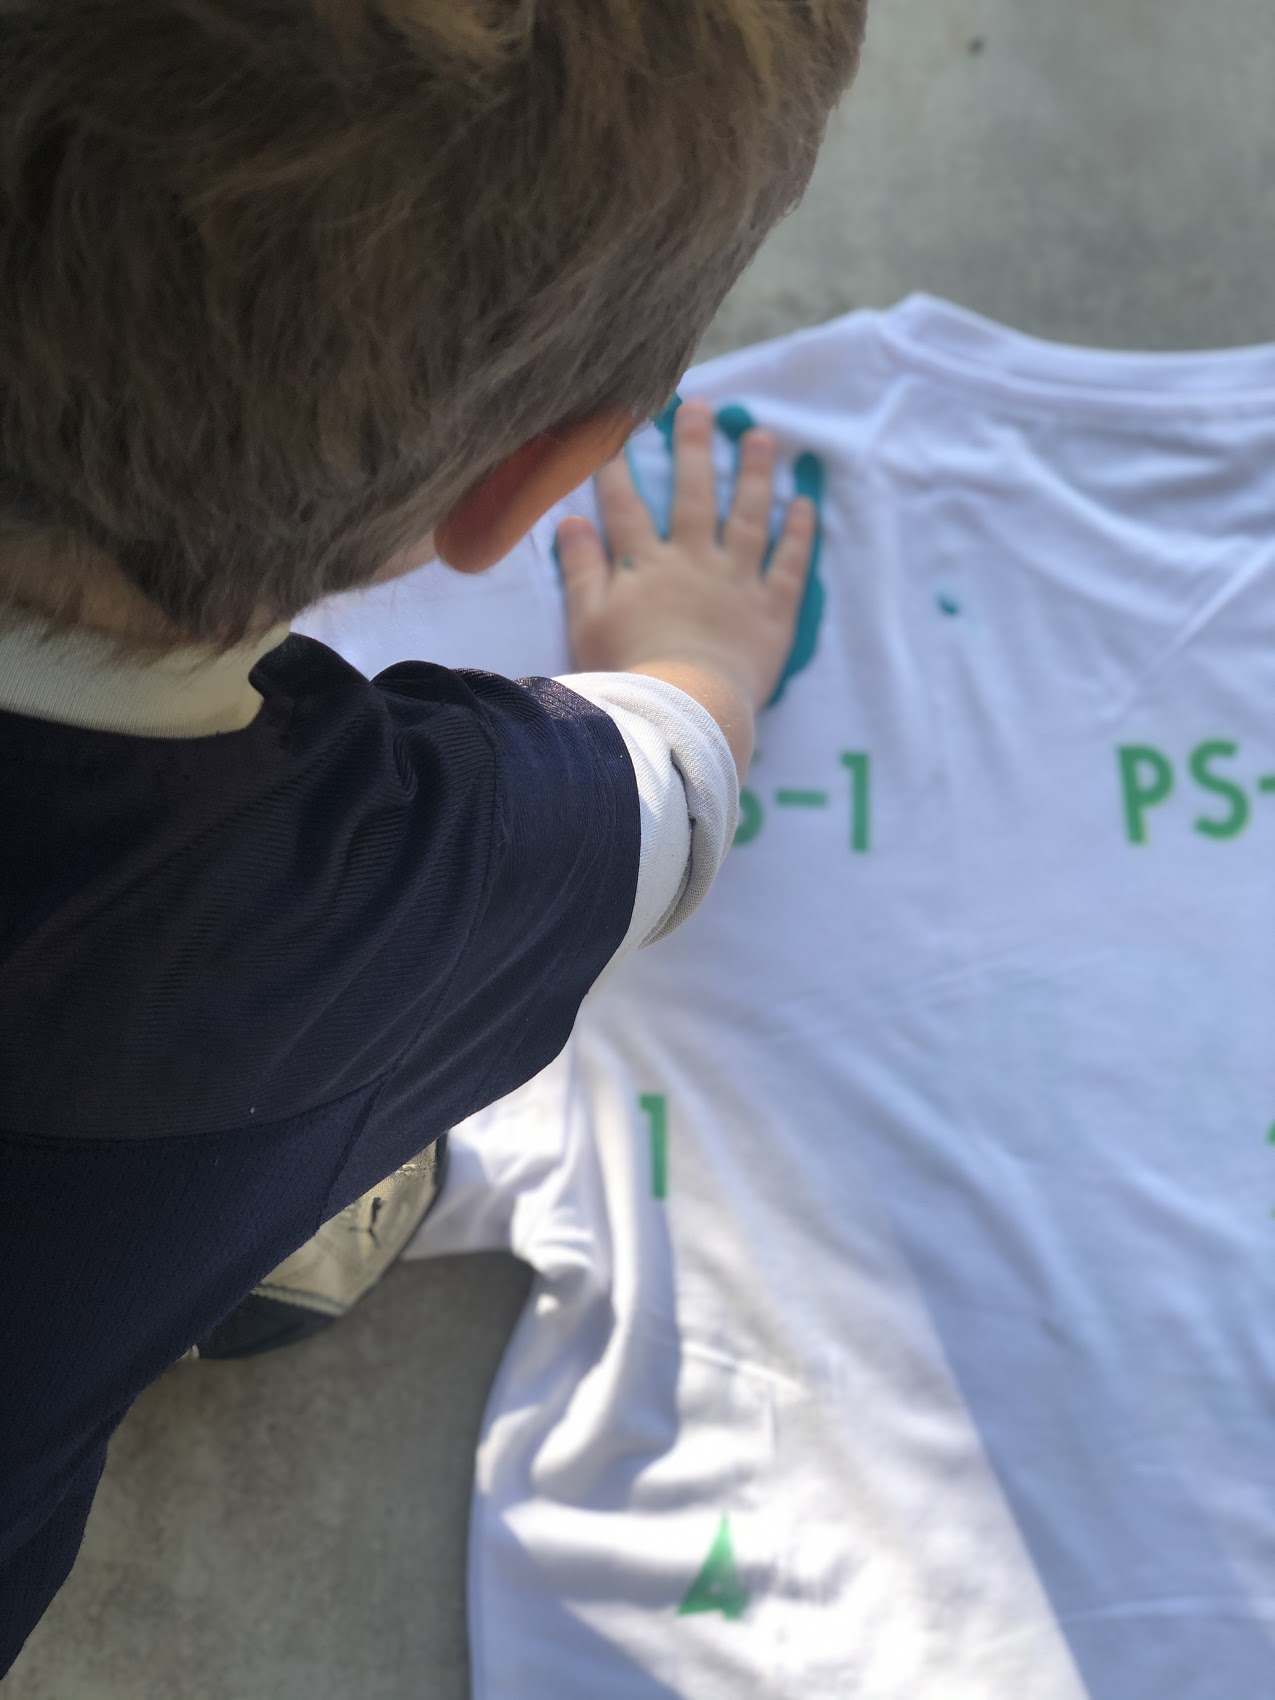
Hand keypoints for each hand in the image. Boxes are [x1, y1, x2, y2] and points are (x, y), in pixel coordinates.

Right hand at [555, 398, 816, 712]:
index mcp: (647, 566)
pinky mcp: (773, 609)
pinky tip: (804, 502)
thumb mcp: (587, 622)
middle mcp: (695, 561)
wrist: (686, 706)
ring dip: (755, 473)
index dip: (619, 470)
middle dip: (693, 448)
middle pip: (694, 495)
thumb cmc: (629, 672)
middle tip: (697, 407)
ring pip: (749, 516)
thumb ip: (581, 570)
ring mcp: (737, 581)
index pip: (628, 508)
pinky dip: (799, 531)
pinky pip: (790, 562)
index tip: (616, 433)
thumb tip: (570, 521)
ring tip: (760, 436)